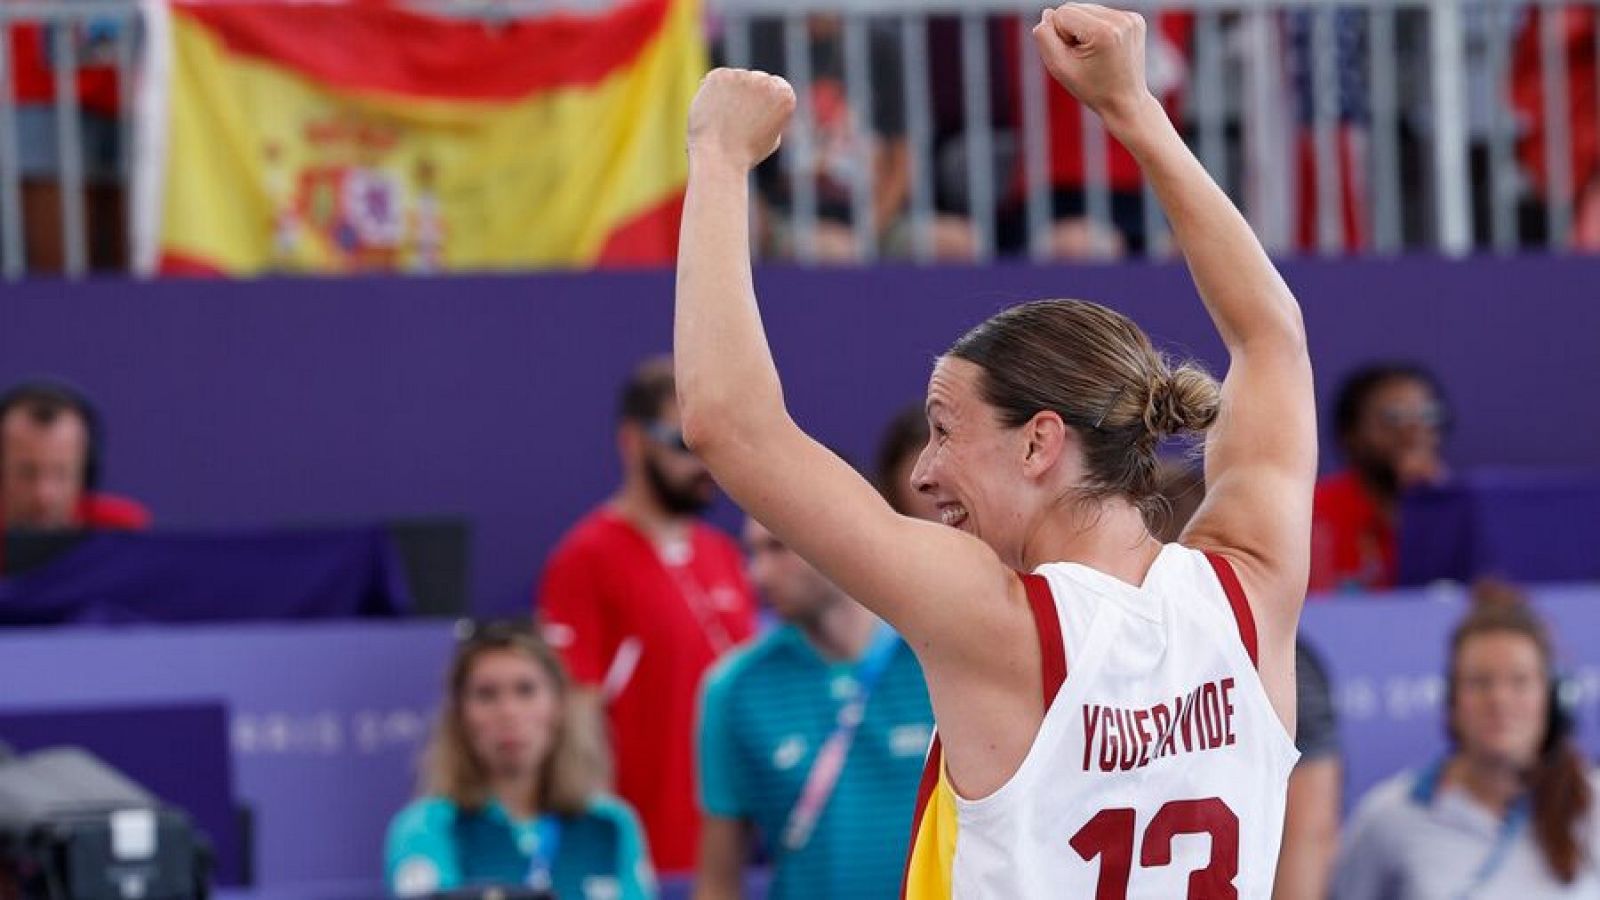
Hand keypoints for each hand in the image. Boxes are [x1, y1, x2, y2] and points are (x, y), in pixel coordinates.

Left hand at [686, 68, 795, 170]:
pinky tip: (711, 110)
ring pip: (735, 79)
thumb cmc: (745, 153)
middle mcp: (767, 81)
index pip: (775, 87)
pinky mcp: (721, 75)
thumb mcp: (772, 135)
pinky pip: (716, 80)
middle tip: (734, 122)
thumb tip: (762, 101)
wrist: (720, 156)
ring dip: (729, 93)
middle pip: (756, 80)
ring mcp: (744, 76)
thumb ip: (770, 114)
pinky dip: (711, 92)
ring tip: (722, 120)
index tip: (752, 120)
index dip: (761, 103)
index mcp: (785, 95)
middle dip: (746, 95)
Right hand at [1032, 4, 1153, 127]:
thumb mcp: (1060, 68)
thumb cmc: (1092, 89)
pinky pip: (1102, 13)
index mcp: (1104, 31)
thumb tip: (1048, 14)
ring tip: (1095, 53)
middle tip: (1084, 56)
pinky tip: (1104, 48)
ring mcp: (1131, 18)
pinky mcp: (1135, 19)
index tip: (1075, 57)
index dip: (1060, 36)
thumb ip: (1045, 38)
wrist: (1125, 102)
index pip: (1062, 12)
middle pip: (1075, 7)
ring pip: (1087, 9)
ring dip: (1083, 29)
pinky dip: (1097, 28)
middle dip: (1071, 30)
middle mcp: (1121, 19)